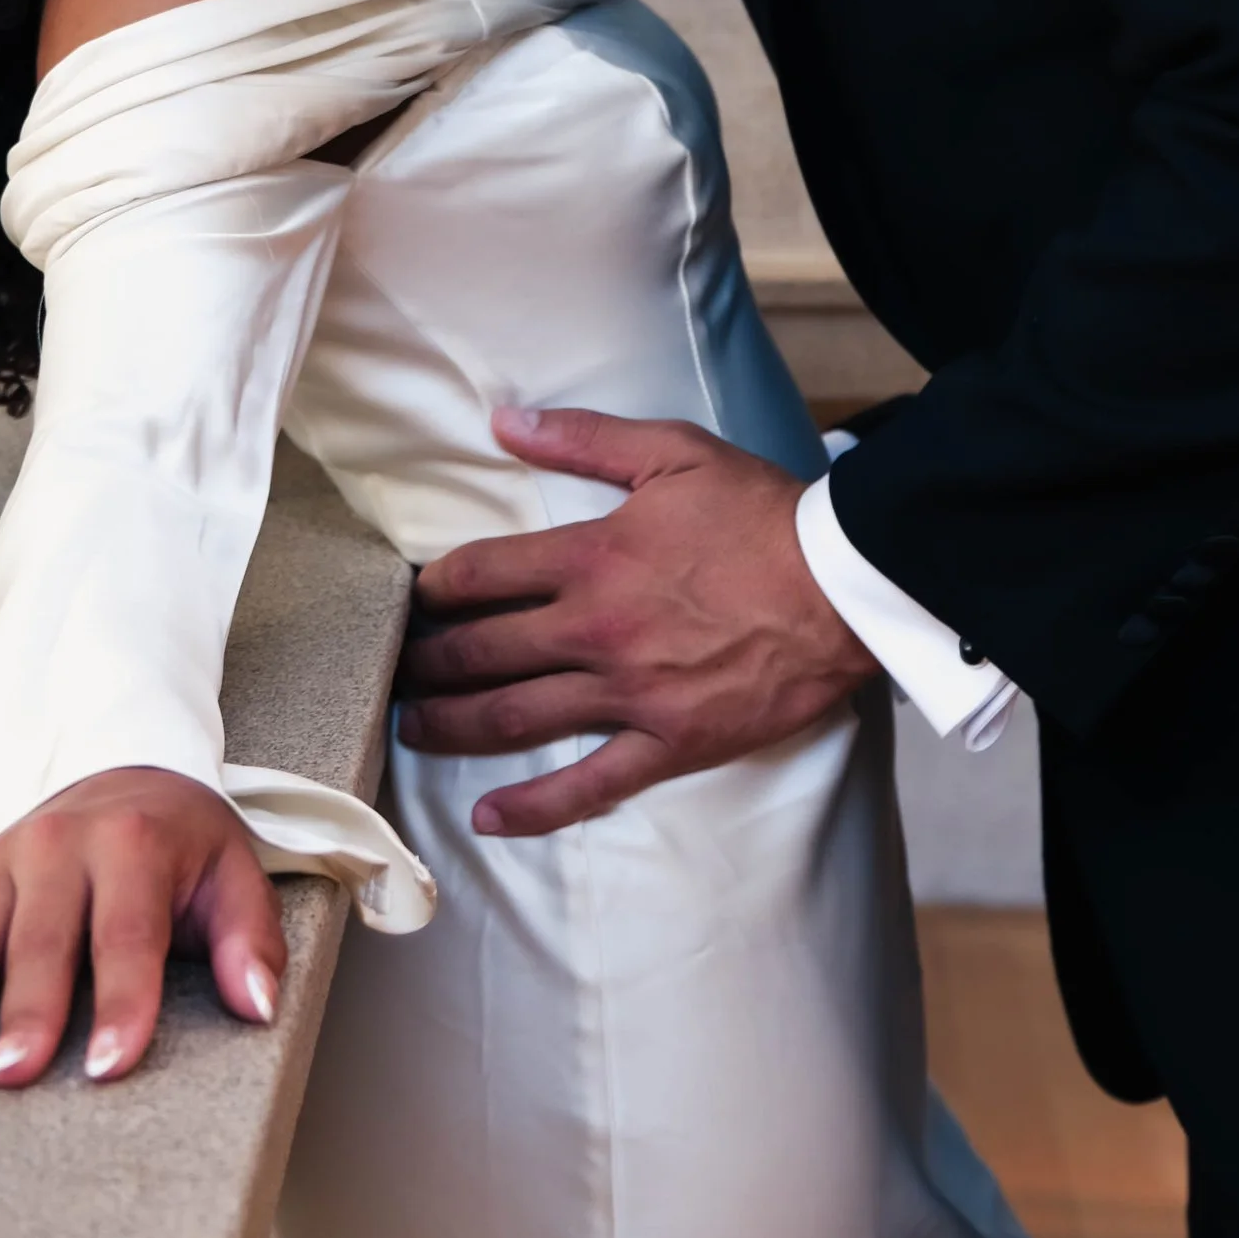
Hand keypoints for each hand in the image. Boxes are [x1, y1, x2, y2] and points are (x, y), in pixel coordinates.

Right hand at [0, 764, 282, 1086]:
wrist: (134, 765)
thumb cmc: (186, 843)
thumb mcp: (236, 874)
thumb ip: (249, 941)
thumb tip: (257, 1007)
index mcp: (133, 847)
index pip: (129, 935)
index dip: (123, 1002)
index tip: (110, 1066)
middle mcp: (62, 847)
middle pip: (43, 938)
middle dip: (27, 1007)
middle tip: (10, 1075)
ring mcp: (6, 860)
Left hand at [394, 405, 873, 833]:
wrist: (842, 586)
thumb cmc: (760, 513)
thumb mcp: (672, 452)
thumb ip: (582, 438)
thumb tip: (504, 419)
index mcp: (589, 557)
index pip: (481, 575)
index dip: (435, 586)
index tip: (416, 596)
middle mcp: (594, 631)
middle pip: (483, 653)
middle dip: (428, 662)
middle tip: (396, 669)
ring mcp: (628, 694)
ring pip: (516, 718)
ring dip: (454, 725)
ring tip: (413, 728)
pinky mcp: (667, 743)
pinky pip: (588, 785)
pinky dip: (534, 807)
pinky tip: (488, 818)